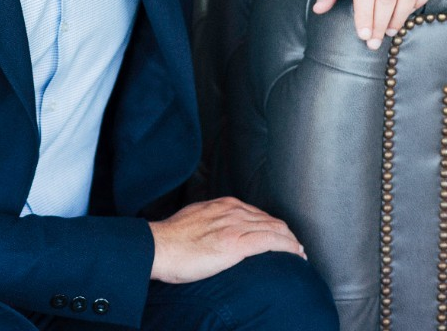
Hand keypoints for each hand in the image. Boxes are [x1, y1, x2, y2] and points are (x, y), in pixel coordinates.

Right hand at [148, 197, 304, 283]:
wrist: (160, 246)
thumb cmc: (172, 238)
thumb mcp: (195, 218)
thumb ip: (212, 220)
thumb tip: (219, 230)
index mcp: (222, 204)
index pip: (257, 213)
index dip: (273, 226)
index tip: (280, 236)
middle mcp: (232, 210)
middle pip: (270, 220)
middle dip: (286, 234)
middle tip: (296, 247)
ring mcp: (235, 226)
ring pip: (275, 229)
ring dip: (291, 242)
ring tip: (300, 253)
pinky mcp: (236, 243)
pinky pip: (271, 242)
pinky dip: (288, 248)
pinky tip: (296, 254)